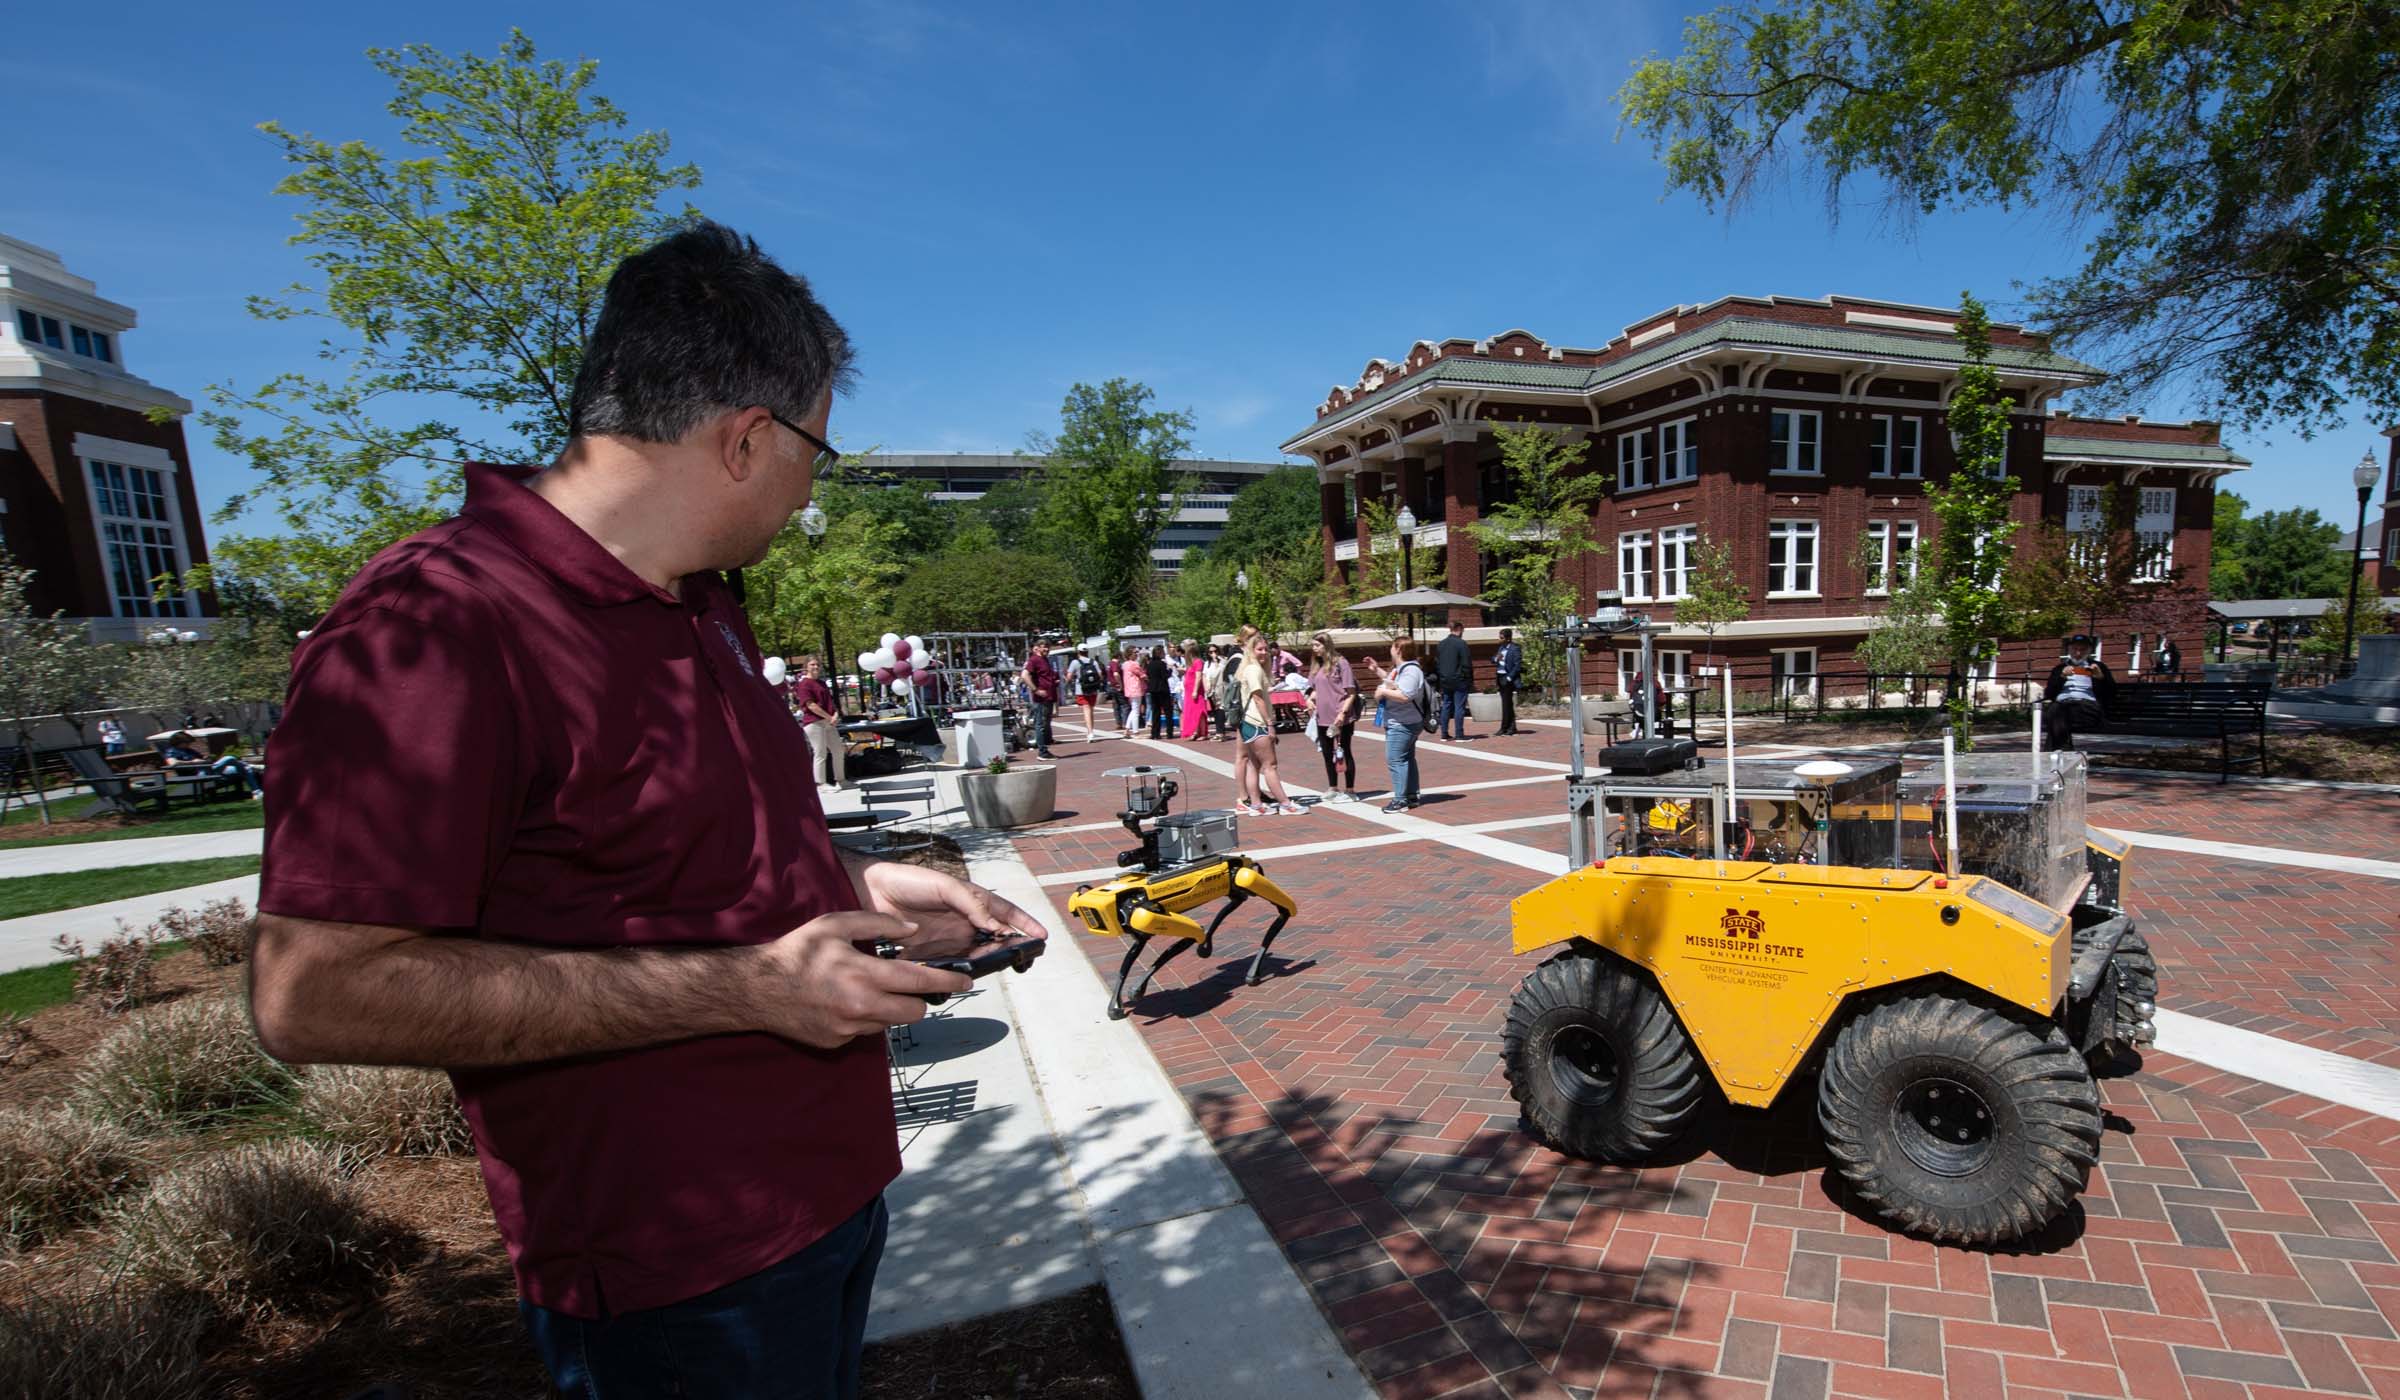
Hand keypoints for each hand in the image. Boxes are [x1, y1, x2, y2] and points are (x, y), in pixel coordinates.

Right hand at [756, 911, 968, 1047]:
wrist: (756, 989)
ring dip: (891, 1008)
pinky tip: (846, 1002)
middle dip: (919, 999)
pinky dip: (866, 1018)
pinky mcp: (838, 1042)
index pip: (920, 981)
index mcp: (864, 974)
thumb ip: (878, 923)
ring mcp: (849, 1029)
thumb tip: (913, 929)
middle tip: (911, 984)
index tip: (967, 980)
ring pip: (892, 1023)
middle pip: (915, 1012)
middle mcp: (860, 1006)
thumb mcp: (836, 924)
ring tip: (869, 988)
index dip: (948, 981)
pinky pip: (866, 1031)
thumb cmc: (797, 951)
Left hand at [855, 860, 1047, 963]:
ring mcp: (949, 938)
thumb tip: (992, 923)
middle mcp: (964, 921)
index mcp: (971, 900)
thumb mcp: (944, 885)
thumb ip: (970, 903)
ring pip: (978, 953)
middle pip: (995, 937)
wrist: (871, 892)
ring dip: (990, 959)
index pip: (1004, 913)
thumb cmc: (907, 880)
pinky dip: (964, 970)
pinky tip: (971, 974)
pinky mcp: (932, 953)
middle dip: (1011, 946)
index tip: (1041, 935)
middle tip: (1025, 955)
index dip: (1024, 923)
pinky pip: (953, 965)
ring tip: (1002, 964)